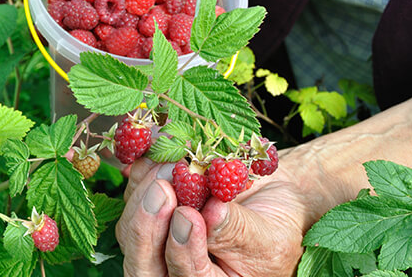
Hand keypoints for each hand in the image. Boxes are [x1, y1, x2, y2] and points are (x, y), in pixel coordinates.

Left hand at [115, 157, 312, 276]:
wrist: (276, 197)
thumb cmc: (279, 225)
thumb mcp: (268, 236)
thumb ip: (235, 231)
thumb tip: (209, 214)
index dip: (183, 251)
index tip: (189, 216)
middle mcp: (173, 268)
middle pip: (144, 262)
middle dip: (147, 226)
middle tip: (162, 190)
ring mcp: (157, 239)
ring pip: (132, 226)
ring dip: (146, 191)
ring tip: (171, 160)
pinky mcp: (150, 208)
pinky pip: (134, 193)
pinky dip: (143, 169)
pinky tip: (157, 147)